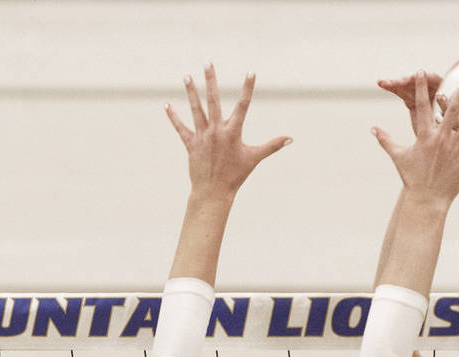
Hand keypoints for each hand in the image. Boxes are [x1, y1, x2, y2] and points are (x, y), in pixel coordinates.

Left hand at [165, 65, 290, 196]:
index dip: (248, 88)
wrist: (214, 191)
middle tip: (208, 63)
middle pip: (213, 101)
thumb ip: (272, 146)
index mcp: (233, 133)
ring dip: (191, 92)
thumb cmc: (236, 175)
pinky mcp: (191, 144)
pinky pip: (181, 128)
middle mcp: (216, 131)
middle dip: (211, 81)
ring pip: (196, 110)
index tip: (250, 73)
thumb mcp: (255, 158)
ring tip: (187, 76)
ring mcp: (202, 136)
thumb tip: (290, 139)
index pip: (243, 106)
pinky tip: (167, 105)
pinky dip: (174, 117)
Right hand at [373, 70, 458, 205]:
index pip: (421, 106)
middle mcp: (440, 139)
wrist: (426, 200)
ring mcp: (454, 148)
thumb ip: (386, 140)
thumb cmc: (412, 179)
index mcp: (423, 136)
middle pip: (452, 109)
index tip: (422, 71)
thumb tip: (373, 129)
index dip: (421, 88)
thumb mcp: (398, 157)